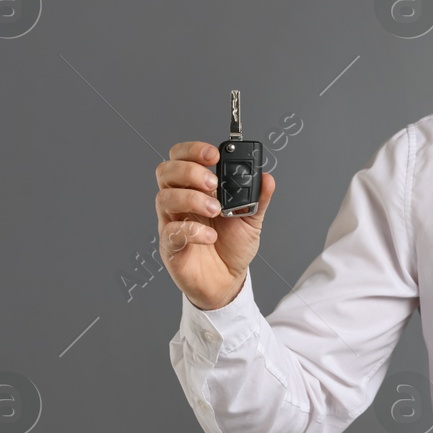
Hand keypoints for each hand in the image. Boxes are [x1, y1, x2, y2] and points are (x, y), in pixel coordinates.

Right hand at [154, 141, 275, 309]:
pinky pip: (171, 232)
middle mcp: (180, 202)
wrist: (228, 281)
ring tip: (216, 210)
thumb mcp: (251, 220)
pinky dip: (192, 230)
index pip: (181, 158)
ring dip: (191, 198)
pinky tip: (210, 235)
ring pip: (165, 198)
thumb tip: (267, 179)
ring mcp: (172, 223)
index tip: (214, 155)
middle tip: (213, 183)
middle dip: (189, 171)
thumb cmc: (232, 247)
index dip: (192, 150)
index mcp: (196, 189)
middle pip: (166, 172)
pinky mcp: (171, 247)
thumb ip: (257, 199)